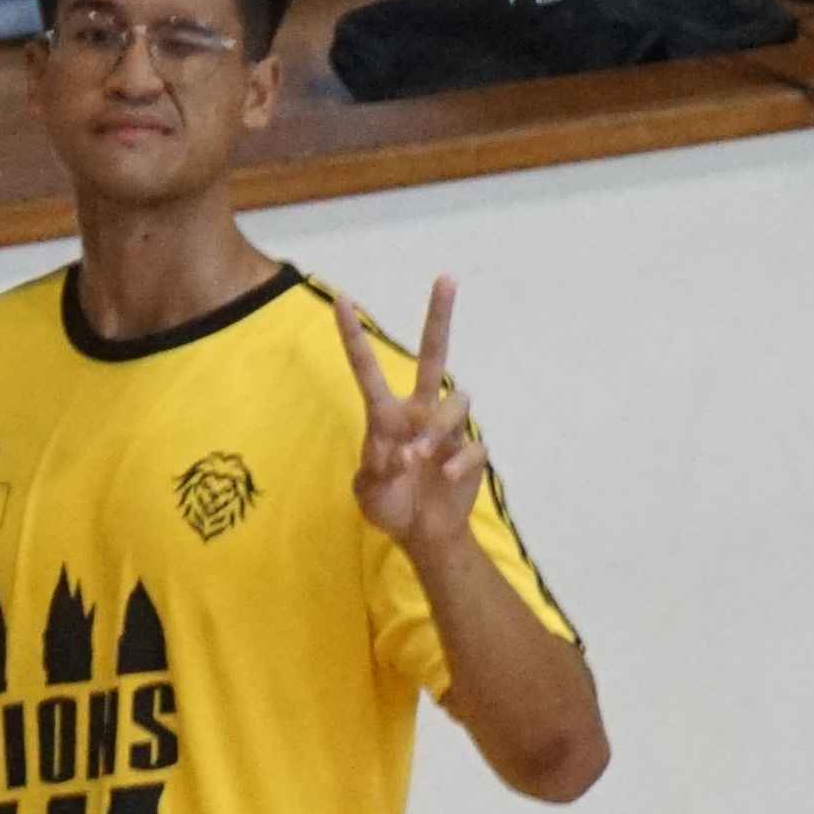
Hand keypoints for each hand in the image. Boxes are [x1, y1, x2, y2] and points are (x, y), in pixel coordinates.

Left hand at [330, 277, 488, 568]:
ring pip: (457, 400)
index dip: (354, 337)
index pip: (368, 370)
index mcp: (387, 415)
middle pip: (434, 355)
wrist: (424, 535)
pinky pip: (473, 444)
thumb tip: (397, 449)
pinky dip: (458, 461)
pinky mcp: (472, 452)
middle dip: (440, 317)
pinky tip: (444, 477)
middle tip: (446, 278)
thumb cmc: (390, 504)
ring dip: (438, 428)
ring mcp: (448, 429)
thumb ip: (374, 469)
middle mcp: (420, 412)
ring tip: (421, 460)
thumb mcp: (367, 491)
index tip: (341, 301)